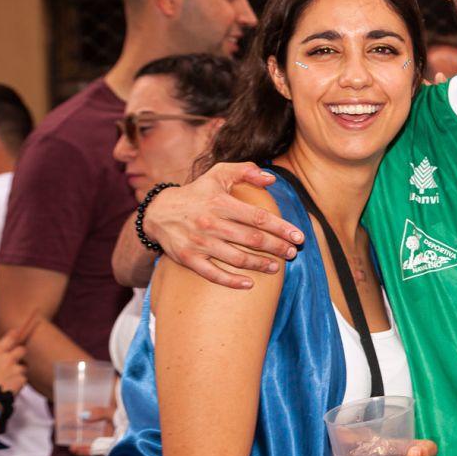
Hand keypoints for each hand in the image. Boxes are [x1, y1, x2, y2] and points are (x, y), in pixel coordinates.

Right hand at [0, 315, 37, 393]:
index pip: (10, 338)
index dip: (14, 334)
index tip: (16, 332)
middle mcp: (9, 359)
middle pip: (22, 350)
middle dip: (19, 353)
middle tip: (12, 359)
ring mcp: (17, 369)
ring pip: (24, 366)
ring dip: (19, 369)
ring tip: (10, 376)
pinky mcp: (22, 380)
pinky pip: (24, 379)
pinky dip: (19, 381)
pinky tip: (12, 385)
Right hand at [143, 162, 304, 288]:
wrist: (158, 212)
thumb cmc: (196, 193)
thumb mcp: (218, 174)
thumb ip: (245, 171)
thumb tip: (271, 179)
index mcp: (221, 203)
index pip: (259, 218)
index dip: (282, 228)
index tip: (298, 236)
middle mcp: (211, 223)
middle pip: (252, 239)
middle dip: (277, 247)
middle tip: (292, 253)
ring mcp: (199, 243)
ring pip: (237, 258)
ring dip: (260, 264)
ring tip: (276, 266)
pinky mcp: (189, 259)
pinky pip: (213, 274)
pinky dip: (232, 282)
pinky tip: (249, 284)